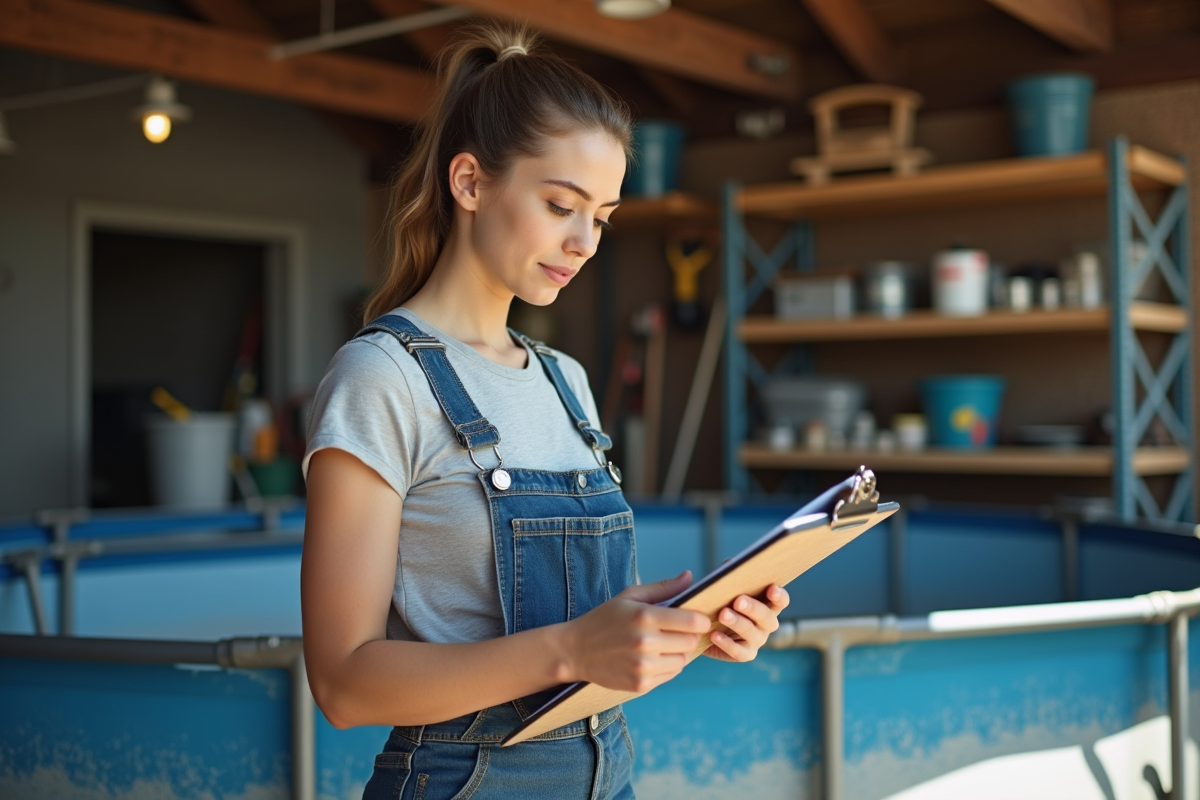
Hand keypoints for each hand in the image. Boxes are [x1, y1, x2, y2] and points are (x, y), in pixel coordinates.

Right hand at [563, 571, 710, 693]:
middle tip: (677, 631)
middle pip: (691, 642)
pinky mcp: (640, 685)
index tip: (698, 619)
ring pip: (683, 661)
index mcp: (644, 616)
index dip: (701, 620)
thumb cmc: (603, 619)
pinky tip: (652, 657)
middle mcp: (646, 643)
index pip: (692, 621)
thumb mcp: (629, 596)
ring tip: (662, 644)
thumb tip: (690, 576)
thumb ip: (663, 588)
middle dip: (689, 636)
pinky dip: (667, 666)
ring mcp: (643, 667)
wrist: (575, 651)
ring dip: (678, 652)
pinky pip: (670, 675)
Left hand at [703, 584, 788, 662]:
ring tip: (722, 614)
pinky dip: (726, 644)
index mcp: (767, 604)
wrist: (705, 628)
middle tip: (738, 600)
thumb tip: (729, 563)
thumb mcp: (723, 588)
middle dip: (752, 608)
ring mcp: (758, 640)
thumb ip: (727, 576)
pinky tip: (714, 634)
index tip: (771, 588)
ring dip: (737, 622)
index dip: (779, 596)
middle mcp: (766, 624)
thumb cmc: (719, 602)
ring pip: (751, 632)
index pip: (781, 601)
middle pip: (766, 616)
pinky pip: (739, 652)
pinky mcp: (745, 654)